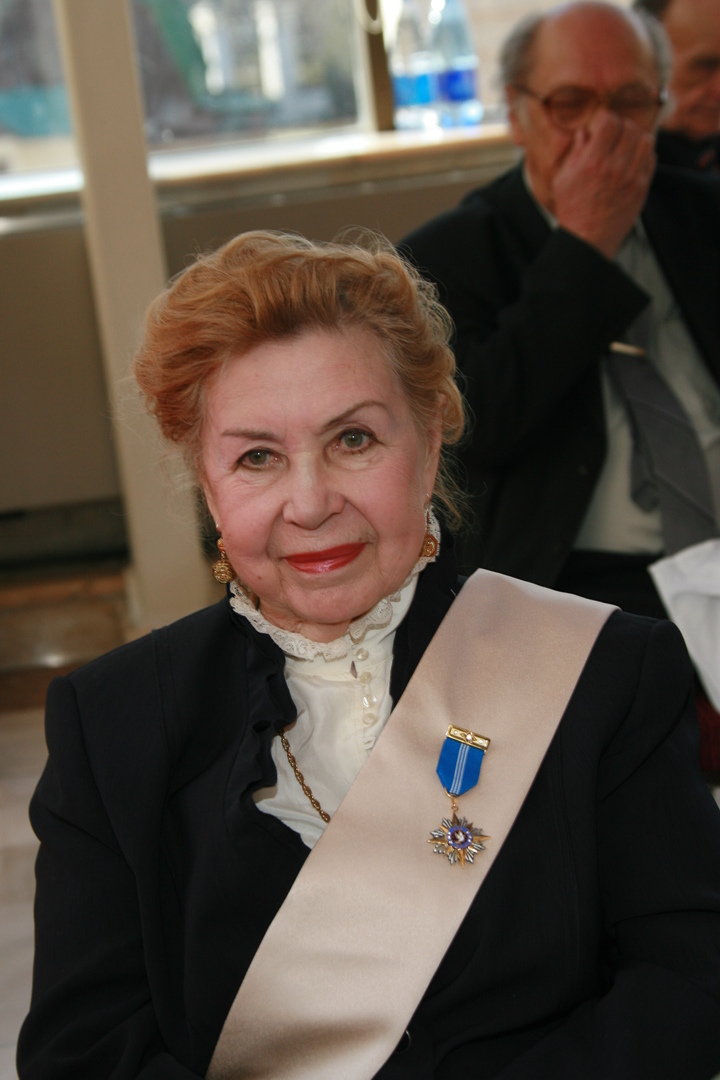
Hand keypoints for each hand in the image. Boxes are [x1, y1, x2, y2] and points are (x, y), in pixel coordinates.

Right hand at [552, 110, 655, 258]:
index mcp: (593, 162)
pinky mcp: (641, 188)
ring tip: (625, 145)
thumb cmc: (572, 210)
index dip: (605, 119)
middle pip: (629, 127)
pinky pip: (651, 158)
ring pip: (645, 140)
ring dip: (635, 138)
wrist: (588, 240)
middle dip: (620, 126)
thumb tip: (585, 133)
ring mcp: (632, 178)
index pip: (610, 121)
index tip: (600, 126)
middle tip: (613, 135)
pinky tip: (632, 160)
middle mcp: (615, 167)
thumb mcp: (563, 180)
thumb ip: (575, 153)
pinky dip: (643, 154)